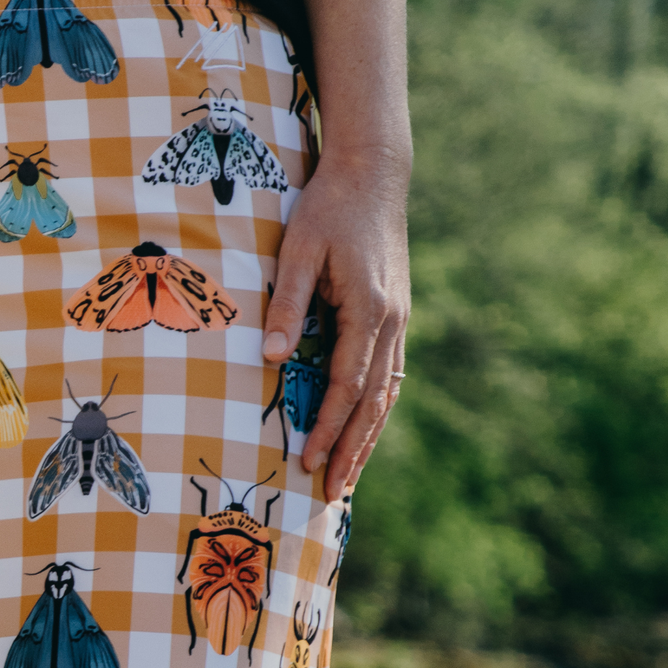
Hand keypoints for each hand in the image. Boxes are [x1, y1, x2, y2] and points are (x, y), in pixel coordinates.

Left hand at [262, 148, 410, 502]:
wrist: (373, 173)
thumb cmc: (327, 208)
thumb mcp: (297, 250)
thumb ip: (285, 304)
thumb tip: (268, 359)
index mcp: (369, 311)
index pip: (346, 386)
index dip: (327, 427)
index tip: (307, 460)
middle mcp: (392, 323)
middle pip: (372, 404)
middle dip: (352, 451)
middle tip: (333, 494)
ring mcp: (399, 322)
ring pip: (386, 395)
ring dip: (367, 439)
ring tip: (350, 478)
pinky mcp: (396, 317)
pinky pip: (389, 377)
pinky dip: (376, 411)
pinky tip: (364, 432)